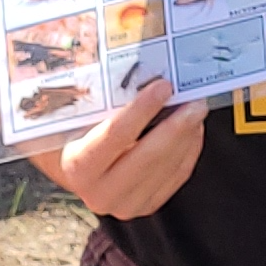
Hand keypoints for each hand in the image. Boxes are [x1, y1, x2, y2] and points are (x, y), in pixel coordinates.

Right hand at [43, 75, 208, 219]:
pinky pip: (176, 176)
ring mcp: (127, 204)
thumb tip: (121, 61)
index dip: (141, 110)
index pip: (115, 137)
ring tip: (196, 108)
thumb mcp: (70, 118)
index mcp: (78, 167)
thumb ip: (90, 97)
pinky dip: (189, 150)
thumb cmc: (70, 135)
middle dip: (176, 126)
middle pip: (148, 156)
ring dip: (187, 136)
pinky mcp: (147, 204)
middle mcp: (101, 193)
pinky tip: (193, 129)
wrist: (72, 169)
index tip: (163, 87)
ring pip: (166, 167)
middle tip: (194, 100)